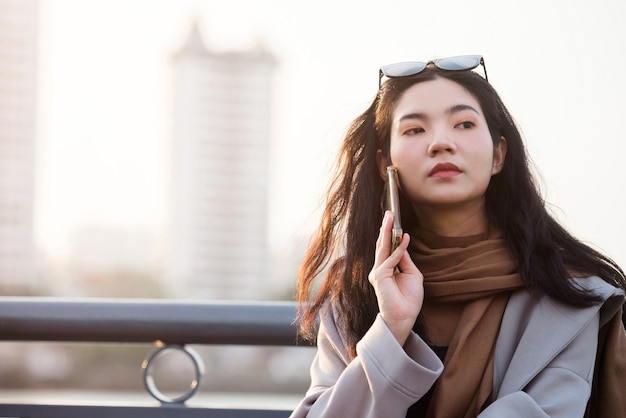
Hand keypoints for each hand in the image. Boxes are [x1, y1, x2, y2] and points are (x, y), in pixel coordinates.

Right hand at [368, 211, 423, 345]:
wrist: (404, 316)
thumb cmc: (409, 299)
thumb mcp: (412, 274)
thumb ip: (405, 259)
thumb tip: (402, 243)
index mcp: (387, 268)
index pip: (387, 247)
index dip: (389, 233)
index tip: (392, 219)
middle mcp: (380, 268)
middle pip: (382, 244)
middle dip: (385, 227)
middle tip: (389, 212)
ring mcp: (378, 272)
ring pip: (382, 247)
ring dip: (387, 231)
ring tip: (390, 217)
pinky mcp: (379, 276)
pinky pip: (391, 259)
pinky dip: (399, 248)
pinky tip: (404, 238)